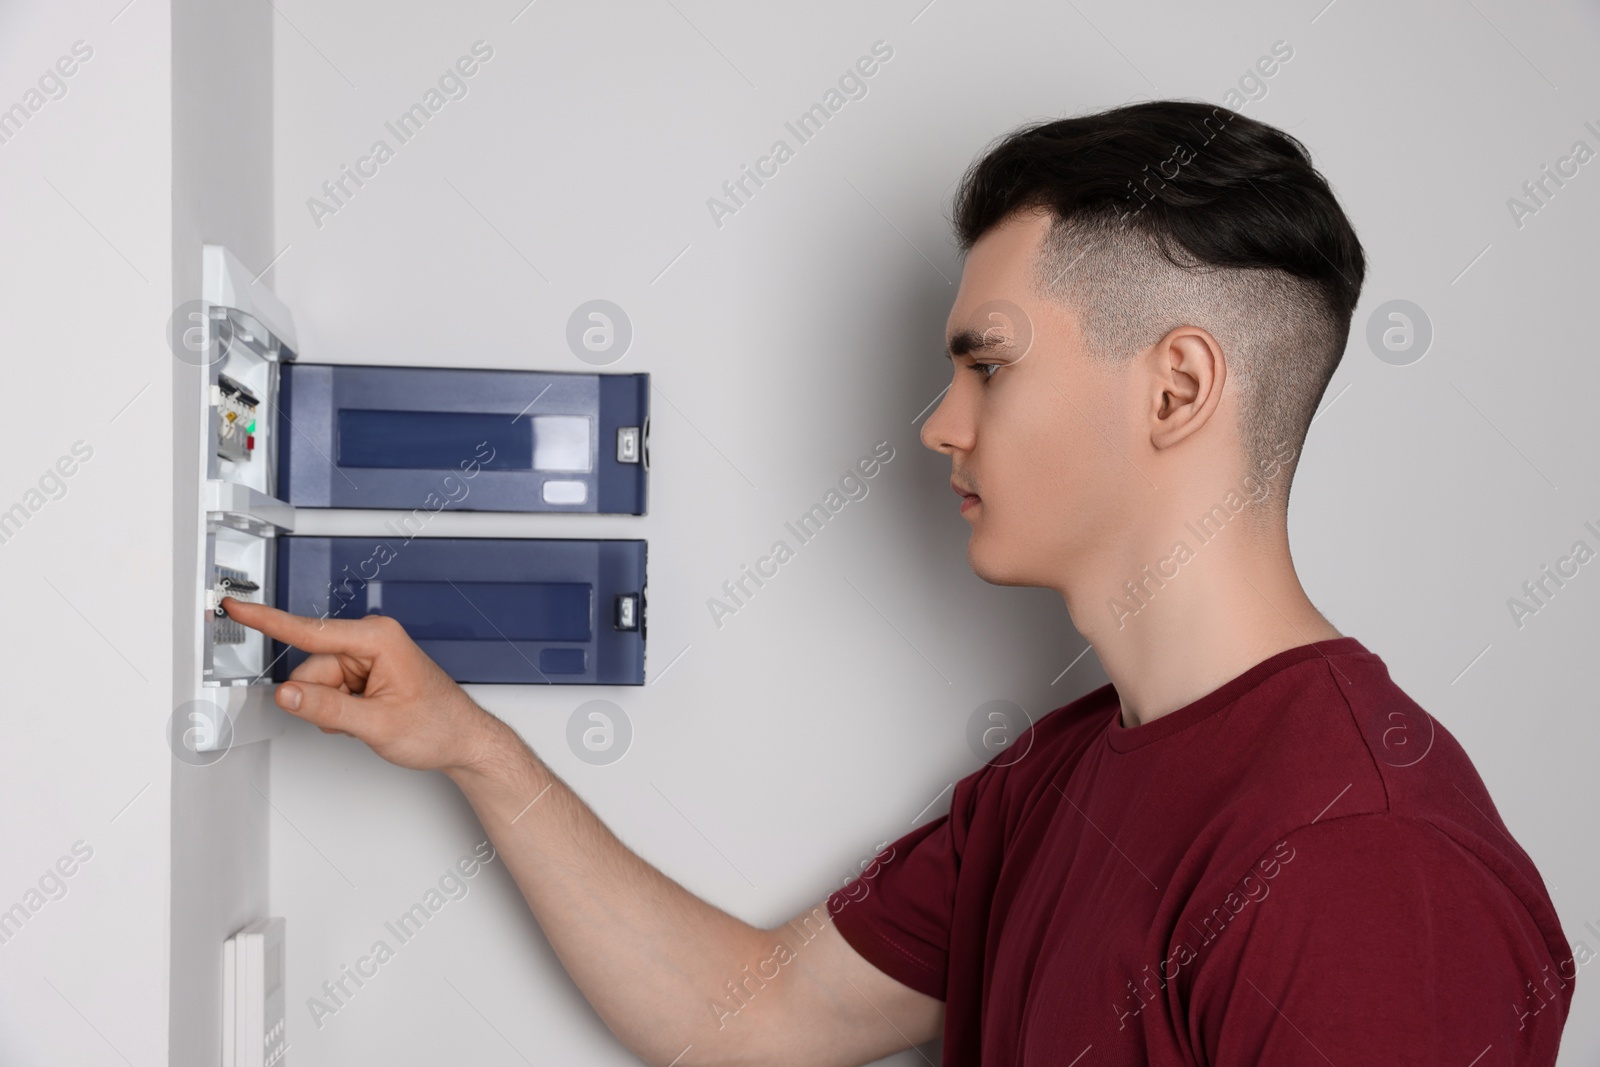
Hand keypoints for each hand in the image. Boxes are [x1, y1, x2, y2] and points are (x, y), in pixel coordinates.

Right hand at [219, 597, 504, 772]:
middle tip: (357, 717)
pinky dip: (340, 709)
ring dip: (333, 707)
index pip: (309, 631)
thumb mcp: (376, 724)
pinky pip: (329, 690)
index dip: (268, 620)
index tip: (238, 606)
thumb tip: (287, 695)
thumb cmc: (436, 726)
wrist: (461, 739)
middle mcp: (370, 639)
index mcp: (377, 638)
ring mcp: (367, 655)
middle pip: (311, 668)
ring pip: (317, 683)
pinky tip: (366, 715)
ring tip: (368, 717)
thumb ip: (326, 709)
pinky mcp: (364, 670)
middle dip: (323, 699)